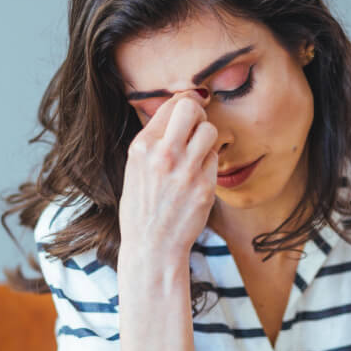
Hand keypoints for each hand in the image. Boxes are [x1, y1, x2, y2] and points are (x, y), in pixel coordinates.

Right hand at [118, 91, 219, 266]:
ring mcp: (186, 171)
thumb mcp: (136, 167)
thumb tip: (179, 108)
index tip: (190, 109)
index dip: (184, 104)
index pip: (171, 105)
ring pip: (209, 131)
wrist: (151, 246)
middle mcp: (163, 154)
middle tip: (196, 125)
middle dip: (197, 113)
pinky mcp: (205, 187)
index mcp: (142, 147)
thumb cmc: (142, 207)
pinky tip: (197, 175)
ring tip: (197, 152)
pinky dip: (209, 163)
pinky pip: (215, 158)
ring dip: (206, 138)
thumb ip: (154, 140)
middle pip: (191, 108)